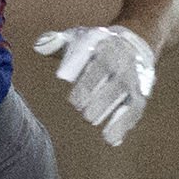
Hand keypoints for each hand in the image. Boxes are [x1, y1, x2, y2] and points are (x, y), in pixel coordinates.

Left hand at [34, 25, 156, 145]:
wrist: (132, 43)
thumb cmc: (94, 45)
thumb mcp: (75, 37)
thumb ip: (55, 43)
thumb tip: (38, 47)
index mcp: (106, 48)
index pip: (99, 65)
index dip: (87, 81)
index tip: (72, 97)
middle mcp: (124, 64)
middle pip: (116, 84)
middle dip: (101, 100)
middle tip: (87, 115)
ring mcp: (134, 80)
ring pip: (129, 99)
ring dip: (117, 116)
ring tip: (103, 133)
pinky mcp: (141, 94)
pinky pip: (136, 110)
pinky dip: (125, 125)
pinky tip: (113, 140)